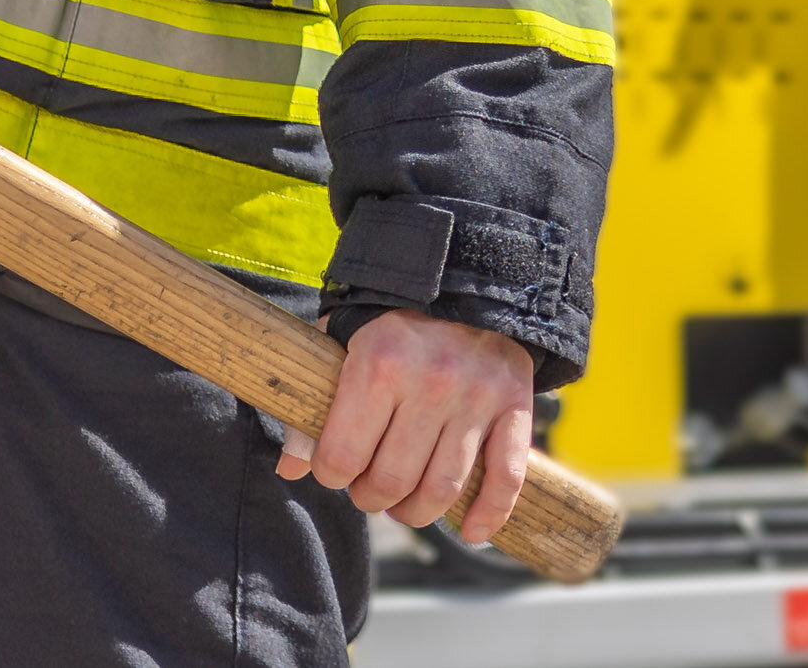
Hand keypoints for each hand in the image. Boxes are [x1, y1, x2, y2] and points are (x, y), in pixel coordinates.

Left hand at [279, 309, 535, 544]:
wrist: (463, 277)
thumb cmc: (388, 317)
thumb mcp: (337, 340)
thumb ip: (312, 406)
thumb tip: (292, 469)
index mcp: (378, 361)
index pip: (343, 455)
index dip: (331, 475)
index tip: (333, 470)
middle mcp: (430, 381)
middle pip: (392, 480)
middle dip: (370, 498)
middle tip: (367, 491)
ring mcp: (477, 397)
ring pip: (443, 489)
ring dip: (417, 513)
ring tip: (404, 507)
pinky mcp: (515, 406)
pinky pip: (507, 479)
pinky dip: (490, 514)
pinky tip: (472, 531)